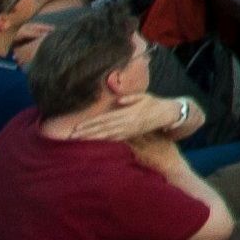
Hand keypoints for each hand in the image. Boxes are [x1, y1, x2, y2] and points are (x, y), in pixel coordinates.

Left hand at [54, 93, 195, 145]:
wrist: (167, 114)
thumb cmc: (154, 103)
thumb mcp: (144, 96)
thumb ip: (131, 98)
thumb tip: (119, 99)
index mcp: (127, 113)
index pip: (104, 119)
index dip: (90, 124)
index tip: (77, 127)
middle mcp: (126, 123)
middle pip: (102, 129)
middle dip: (87, 133)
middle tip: (72, 137)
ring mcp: (128, 131)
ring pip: (107, 136)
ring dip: (92, 139)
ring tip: (79, 141)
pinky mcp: (131, 135)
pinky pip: (115, 139)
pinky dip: (104, 141)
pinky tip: (95, 143)